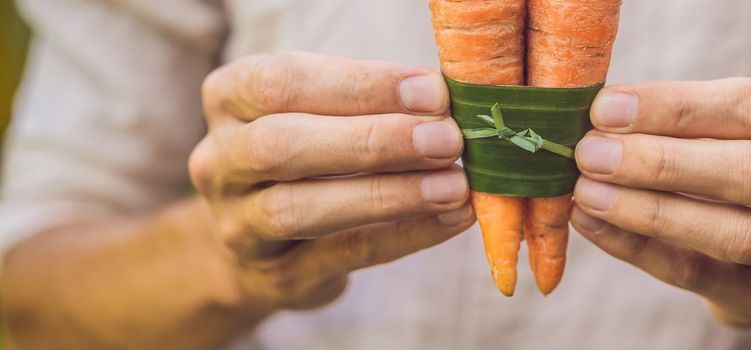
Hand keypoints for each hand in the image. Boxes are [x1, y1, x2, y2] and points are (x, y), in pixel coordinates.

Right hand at [189, 52, 473, 309]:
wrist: (260, 243)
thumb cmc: (309, 153)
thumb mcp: (320, 111)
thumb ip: (370, 101)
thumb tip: (447, 101)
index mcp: (230, 99)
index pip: (282, 82)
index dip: (361, 86)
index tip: (432, 93)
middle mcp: (219, 161)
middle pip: (281, 145)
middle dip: (374, 140)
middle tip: (447, 140)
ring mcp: (239, 224)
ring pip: (301, 209)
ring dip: (389, 193)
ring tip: (455, 185)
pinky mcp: (277, 276)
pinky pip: (344, 255)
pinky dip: (405, 235)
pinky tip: (452, 218)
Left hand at [571, 78, 750, 325]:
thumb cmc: (745, 168)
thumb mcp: (737, 131)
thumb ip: (684, 119)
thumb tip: (599, 113)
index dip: (679, 106)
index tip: (607, 107)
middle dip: (664, 160)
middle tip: (591, 152)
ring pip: (739, 232)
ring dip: (652, 209)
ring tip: (588, 191)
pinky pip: (700, 274)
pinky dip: (640, 248)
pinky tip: (594, 224)